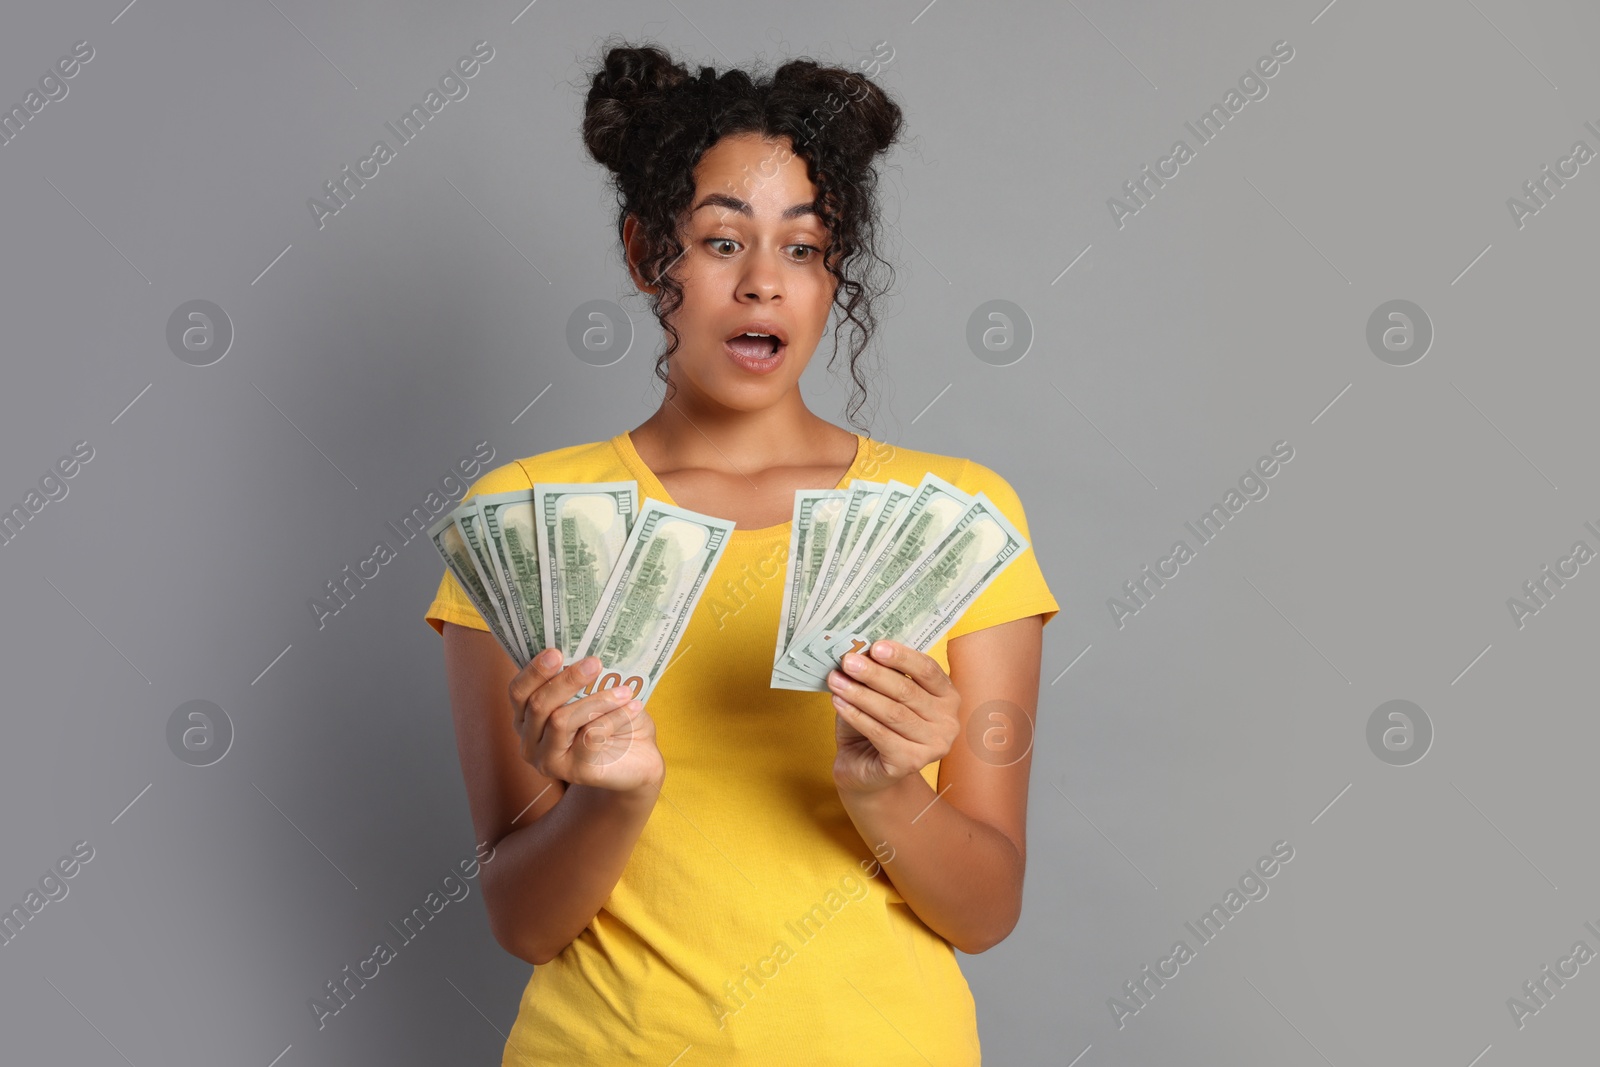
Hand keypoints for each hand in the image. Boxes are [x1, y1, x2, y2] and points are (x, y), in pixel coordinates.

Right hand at [507, 648, 663, 793]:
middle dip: (567, 680)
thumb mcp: (592, 696)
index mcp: (527, 719)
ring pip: (561, 721)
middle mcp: (530, 742)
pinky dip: (614, 718)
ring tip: (625, 690)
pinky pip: (589, 737)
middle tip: (595, 663)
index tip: (556, 652)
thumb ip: (579, 680)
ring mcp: (549, 761)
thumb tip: (583, 651)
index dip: (534, 671)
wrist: (637, 760)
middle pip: (538, 705)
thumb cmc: (611, 722)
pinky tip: (633, 707)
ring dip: (597, 700)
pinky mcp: (574, 772)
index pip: (518, 692)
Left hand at [827, 639, 961, 796]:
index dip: (902, 657)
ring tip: (836, 680)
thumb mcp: (881, 692)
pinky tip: (838, 702)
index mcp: (947, 696)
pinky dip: (856, 716)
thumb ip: (880, 672)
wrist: (864, 767)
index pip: (927, 670)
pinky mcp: (911, 763)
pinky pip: (880, 734)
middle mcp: (947, 721)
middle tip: (848, 661)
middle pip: (907, 691)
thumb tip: (861, 650)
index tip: (875, 646)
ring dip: (860, 694)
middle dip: (873, 674)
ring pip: (893, 712)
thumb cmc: (875, 724)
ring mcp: (933, 745)